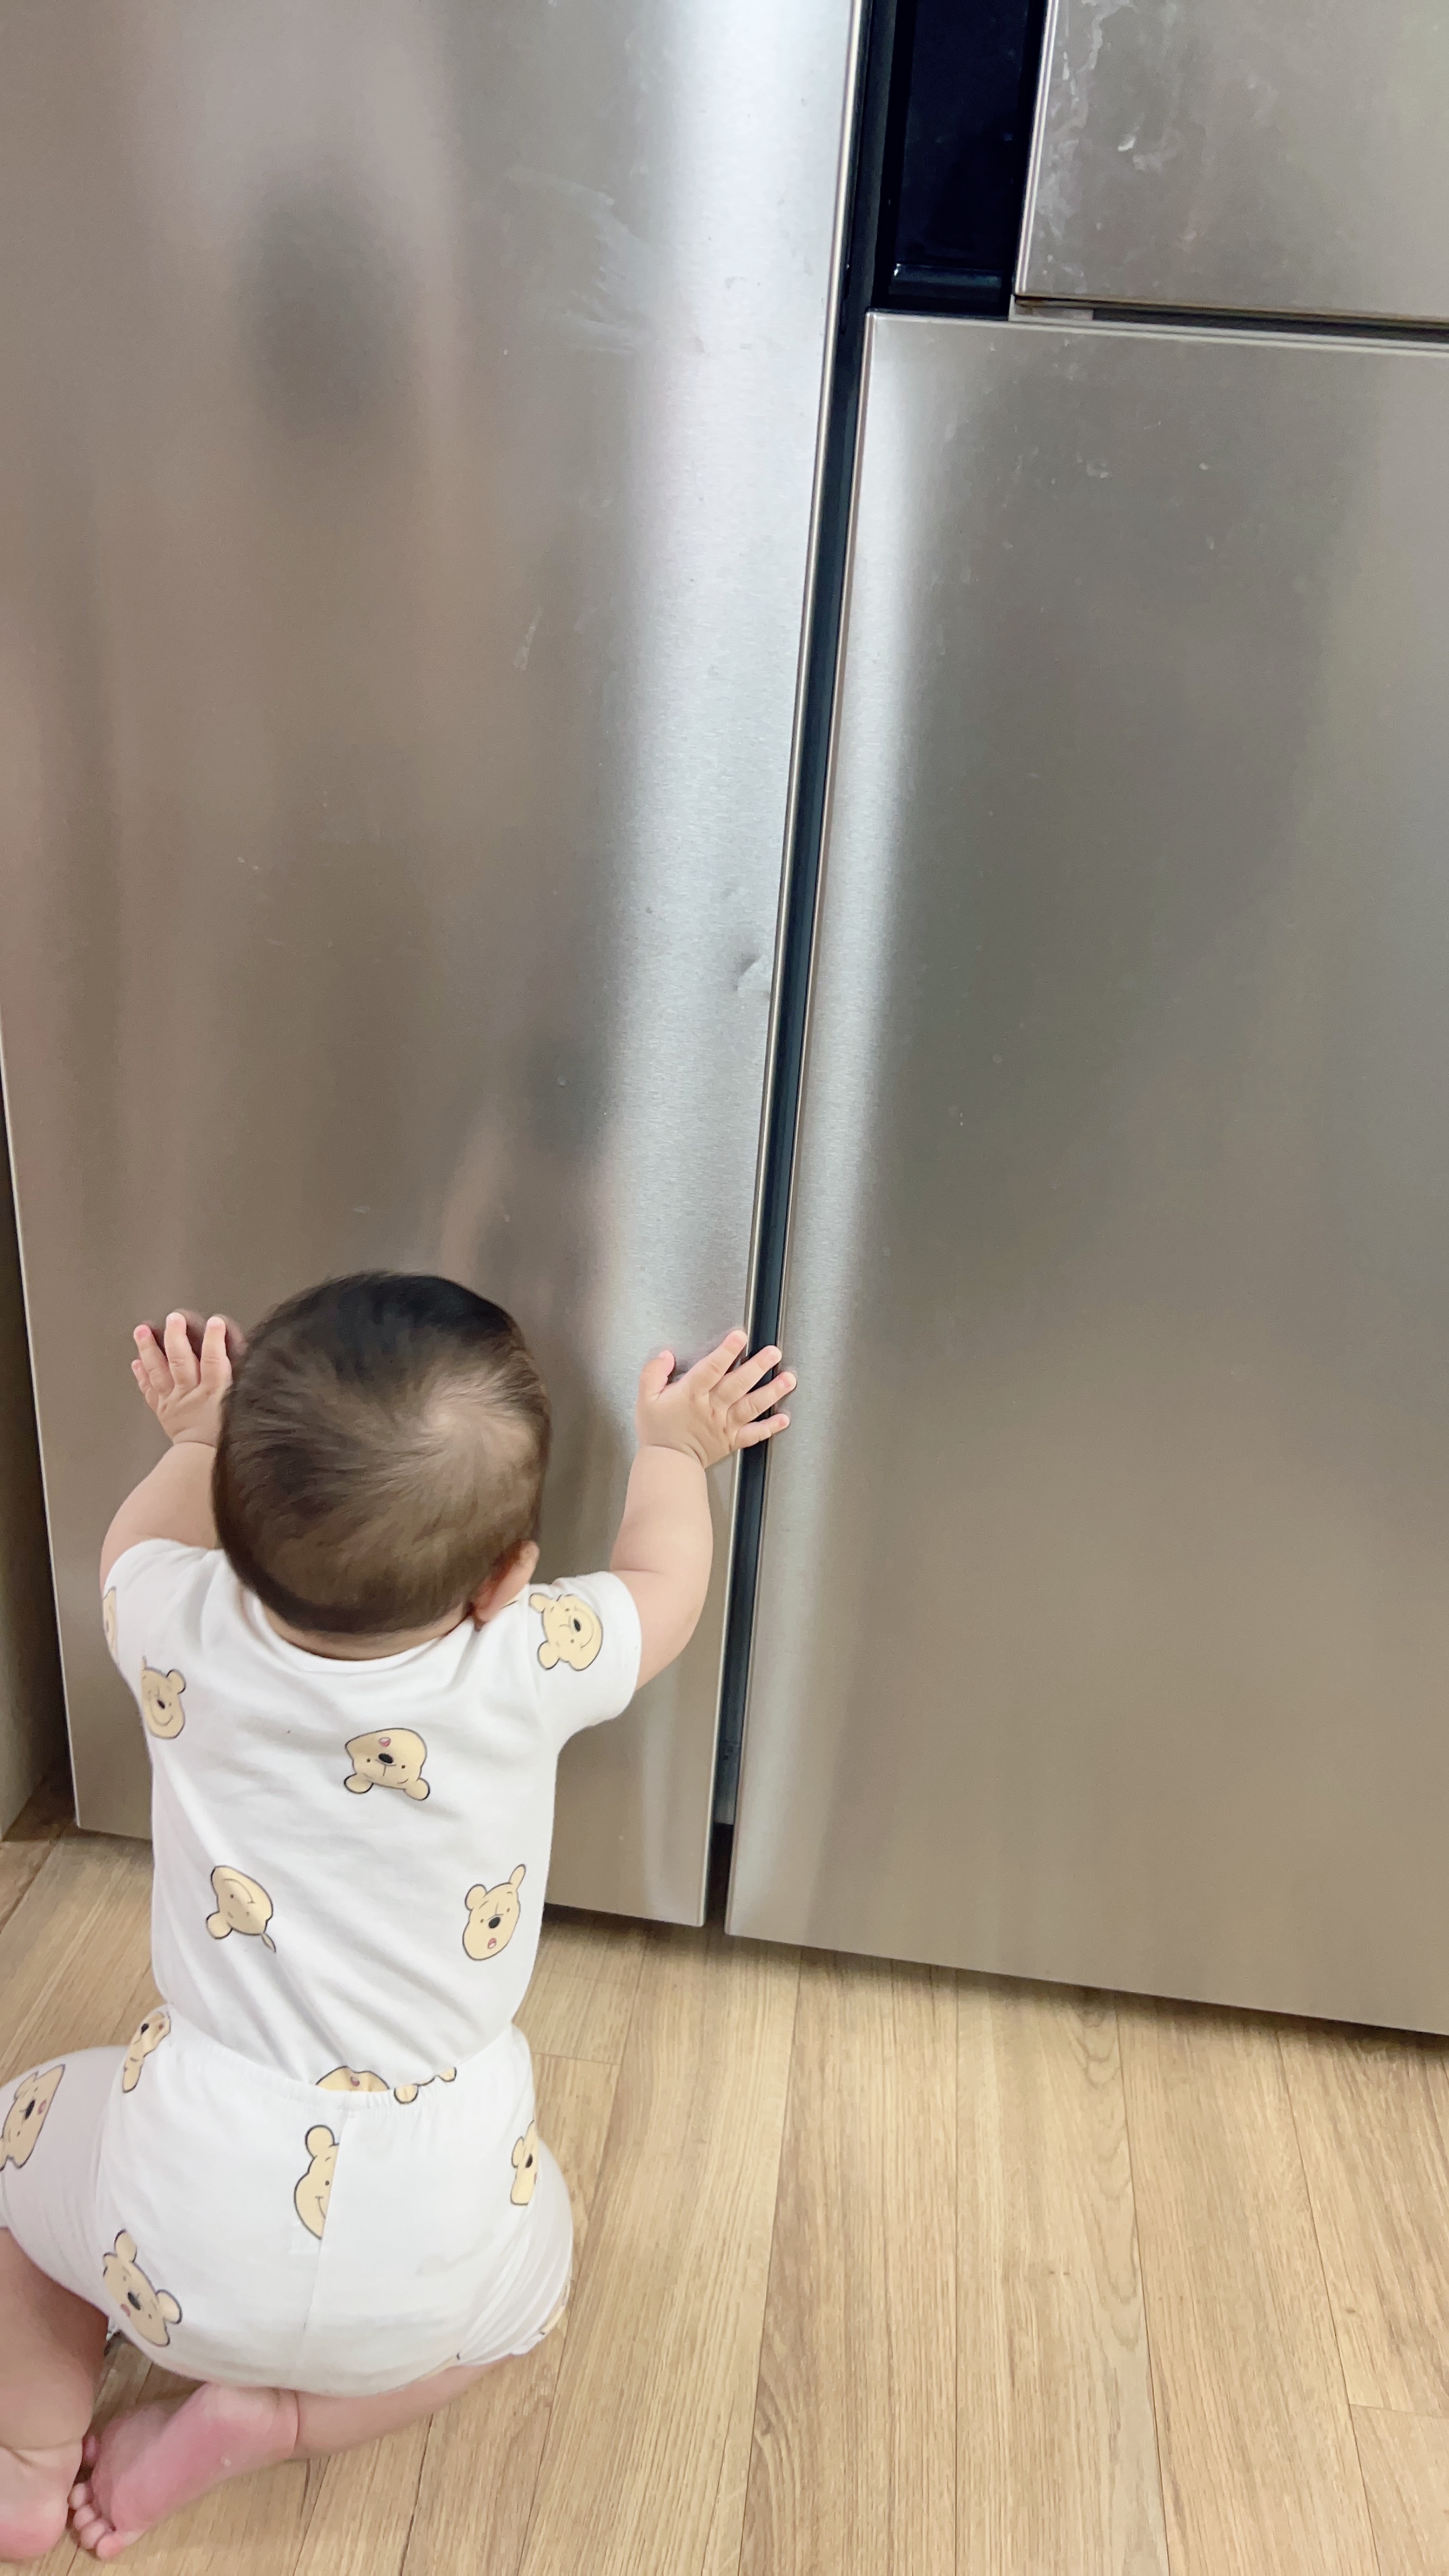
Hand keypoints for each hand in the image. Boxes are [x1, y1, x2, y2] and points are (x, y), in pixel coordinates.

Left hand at [132, 1311, 240, 1447]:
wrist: (203, 1467)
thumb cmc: (226, 1442)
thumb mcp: (243, 1410)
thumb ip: (244, 1387)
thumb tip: (252, 1365)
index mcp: (215, 1393)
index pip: (215, 1361)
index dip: (214, 1340)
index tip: (215, 1321)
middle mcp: (191, 1394)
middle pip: (181, 1360)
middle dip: (176, 1336)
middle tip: (173, 1318)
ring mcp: (174, 1401)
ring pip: (159, 1371)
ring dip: (150, 1349)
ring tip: (143, 1330)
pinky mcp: (163, 1411)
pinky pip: (150, 1391)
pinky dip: (142, 1376)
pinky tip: (137, 1362)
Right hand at [634, 1330, 794, 1471]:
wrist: (666, 1464)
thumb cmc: (657, 1431)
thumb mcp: (645, 1398)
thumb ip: (653, 1373)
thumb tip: (665, 1356)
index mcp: (691, 1394)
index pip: (710, 1369)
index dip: (726, 1352)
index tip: (740, 1337)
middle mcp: (712, 1408)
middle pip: (737, 1384)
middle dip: (757, 1367)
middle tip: (773, 1352)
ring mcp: (725, 1425)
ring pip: (751, 1406)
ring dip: (771, 1392)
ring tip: (788, 1380)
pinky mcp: (732, 1440)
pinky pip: (754, 1434)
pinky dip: (770, 1427)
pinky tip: (784, 1418)